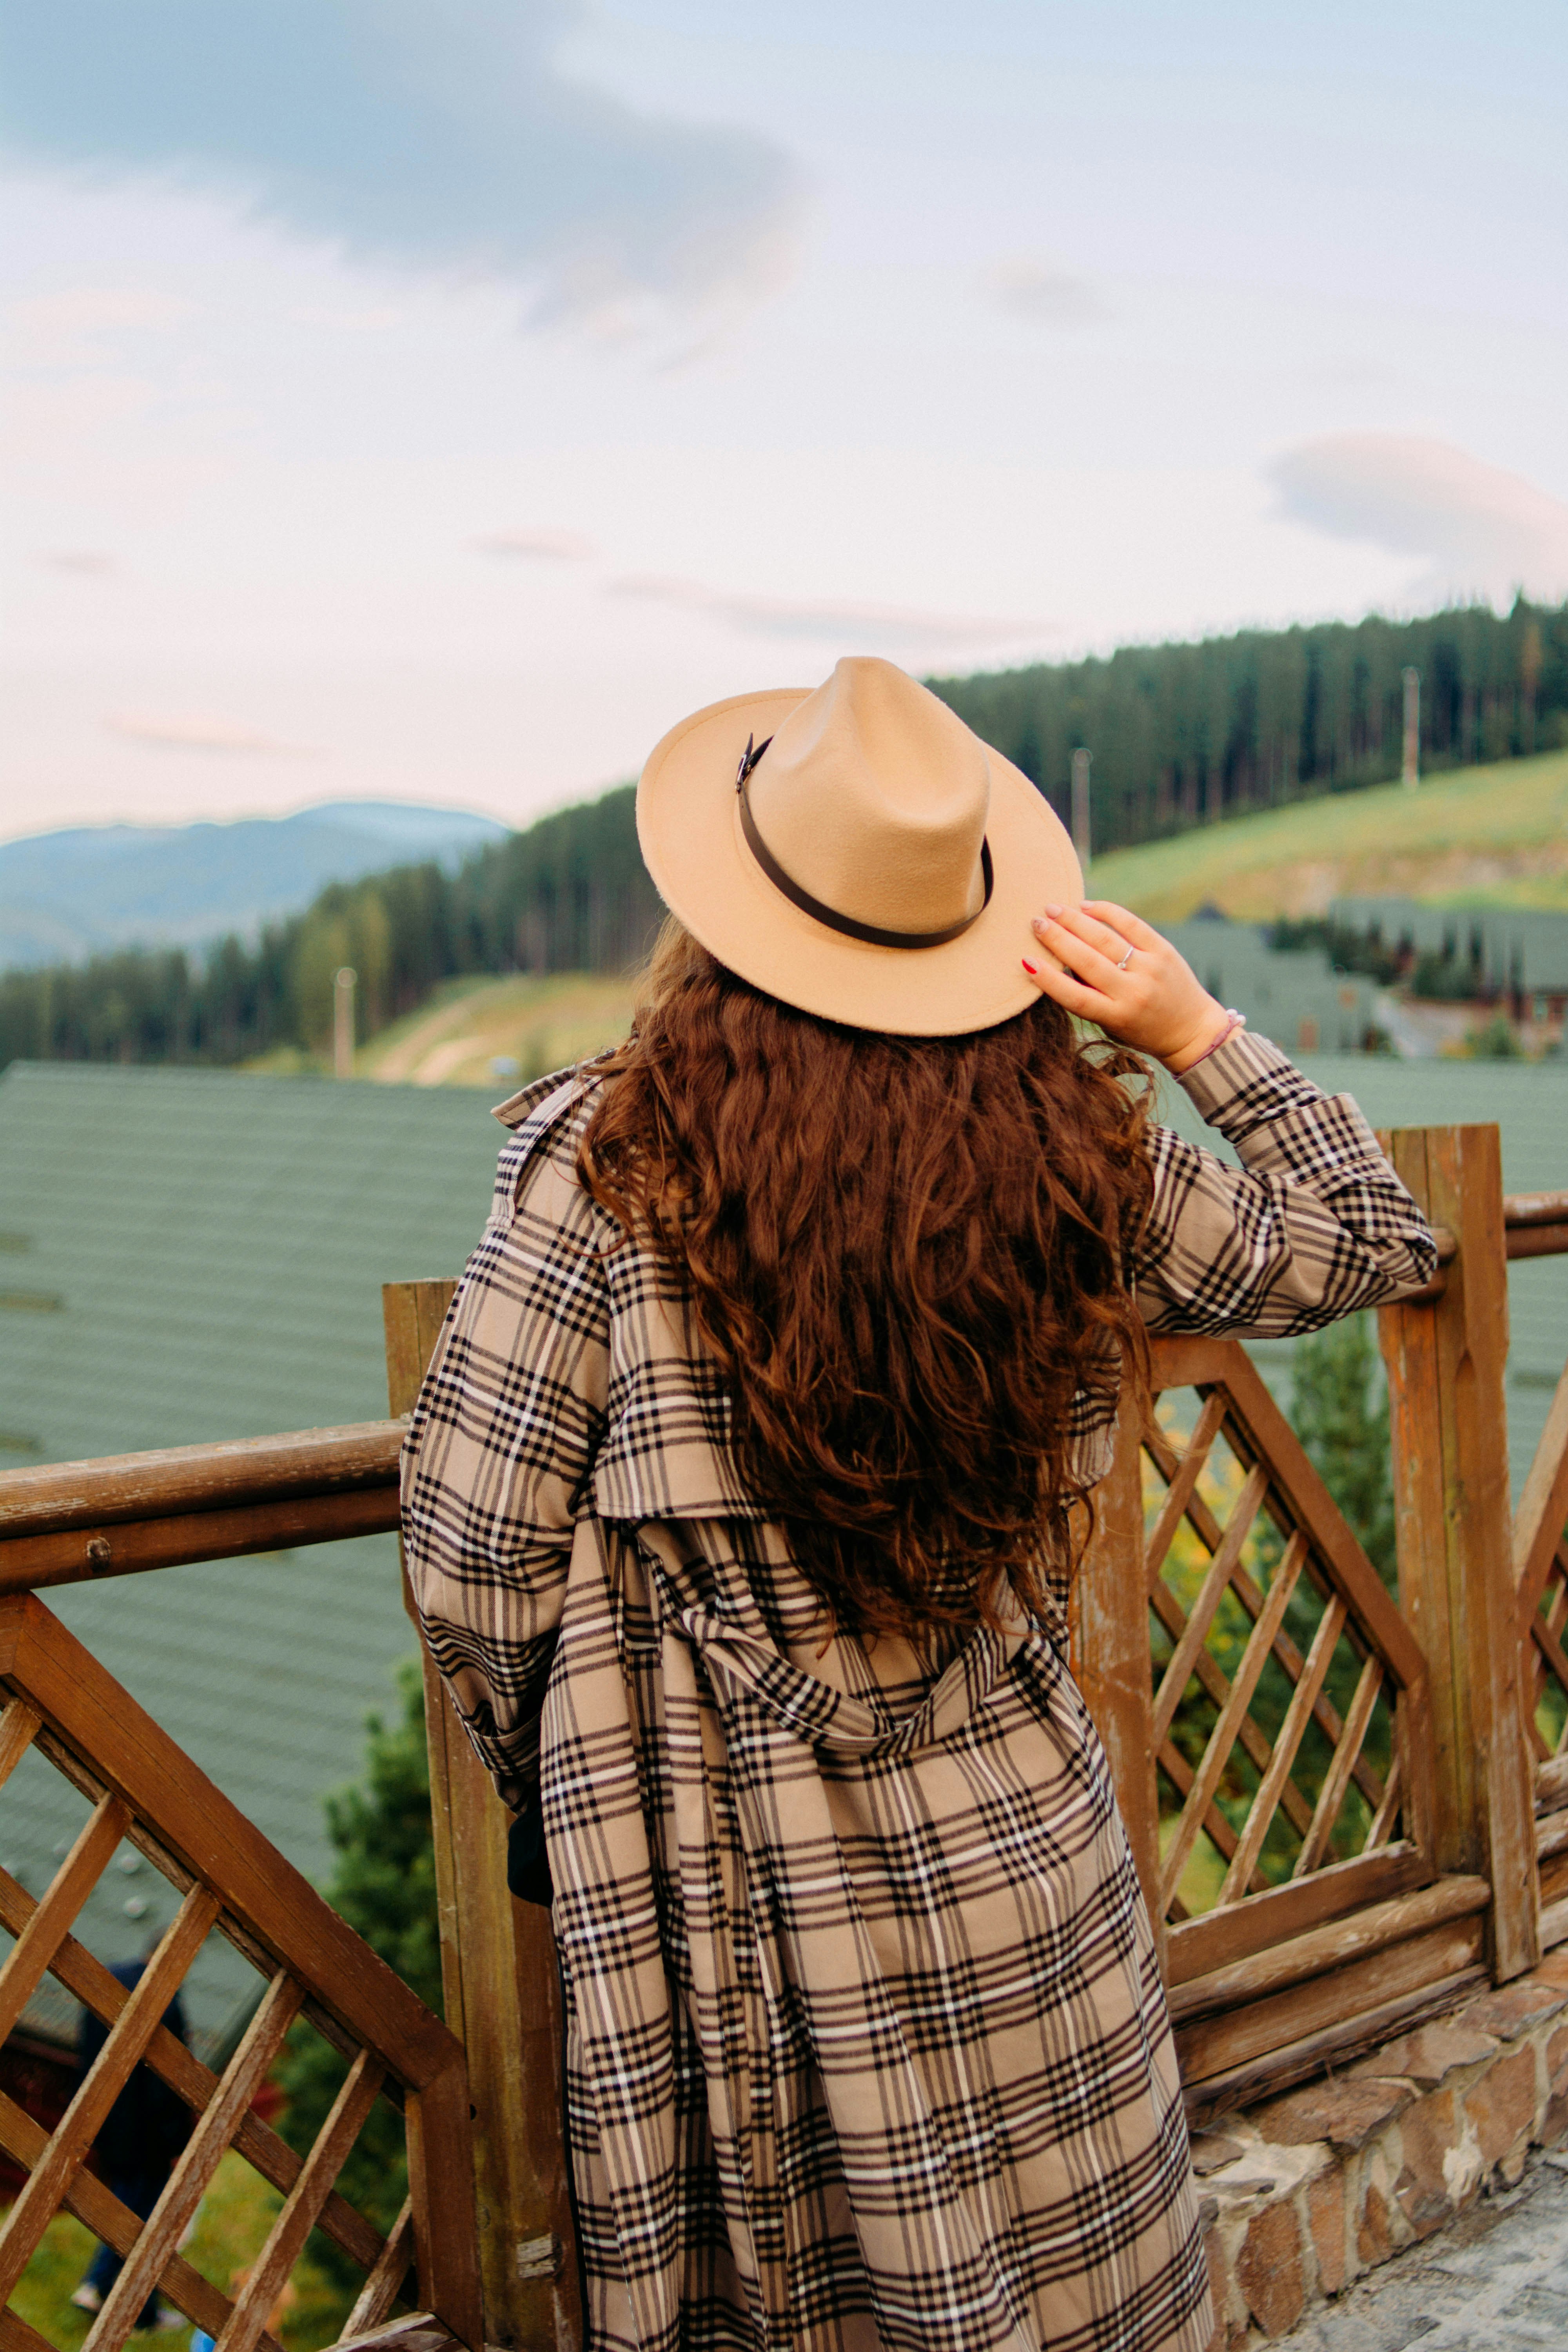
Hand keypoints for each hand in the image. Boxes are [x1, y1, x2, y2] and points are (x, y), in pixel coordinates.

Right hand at [1022, 900, 1228, 1072]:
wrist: (1191, 1030)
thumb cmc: (1142, 1030)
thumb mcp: (1112, 1024)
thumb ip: (1089, 998)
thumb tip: (1059, 962)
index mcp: (1117, 1016)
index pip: (1076, 996)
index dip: (1049, 979)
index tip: (1026, 960)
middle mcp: (1134, 992)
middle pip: (1087, 961)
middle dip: (1057, 939)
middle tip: (1036, 922)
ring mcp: (1150, 969)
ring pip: (1106, 939)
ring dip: (1075, 921)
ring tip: (1053, 909)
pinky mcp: (1164, 951)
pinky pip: (1132, 925)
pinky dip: (1107, 913)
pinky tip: (1087, 906)